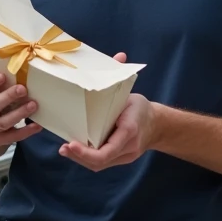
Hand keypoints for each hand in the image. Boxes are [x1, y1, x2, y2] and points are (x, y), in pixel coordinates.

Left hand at [59, 52, 158, 170]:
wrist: (158, 126)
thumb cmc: (141, 108)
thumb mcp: (131, 94)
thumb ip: (122, 77)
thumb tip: (121, 55)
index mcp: (130, 131)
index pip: (108, 150)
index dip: (87, 152)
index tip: (71, 144)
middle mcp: (128, 147)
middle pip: (100, 161)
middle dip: (80, 157)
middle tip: (64, 148)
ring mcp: (124, 156)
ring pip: (100, 165)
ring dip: (81, 159)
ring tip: (66, 150)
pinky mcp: (119, 158)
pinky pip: (102, 162)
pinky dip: (87, 158)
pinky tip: (75, 151)